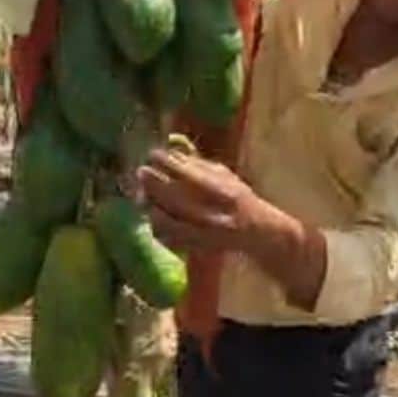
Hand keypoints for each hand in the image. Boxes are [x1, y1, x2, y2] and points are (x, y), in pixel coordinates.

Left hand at [135, 148, 259, 253]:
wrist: (255, 231)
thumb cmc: (238, 196)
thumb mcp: (224, 174)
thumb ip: (197, 164)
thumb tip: (169, 151)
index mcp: (220, 189)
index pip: (185, 172)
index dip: (164, 162)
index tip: (153, 154)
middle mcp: (210, 212)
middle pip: (169, 194)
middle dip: (151, 180)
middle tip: (141, 171)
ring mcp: (200, 232)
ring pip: (163, 217)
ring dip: (150, 203)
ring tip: (145, 193)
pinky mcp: (193, 246)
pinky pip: (165, 235)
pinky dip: (156, 223)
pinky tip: (154, 213)